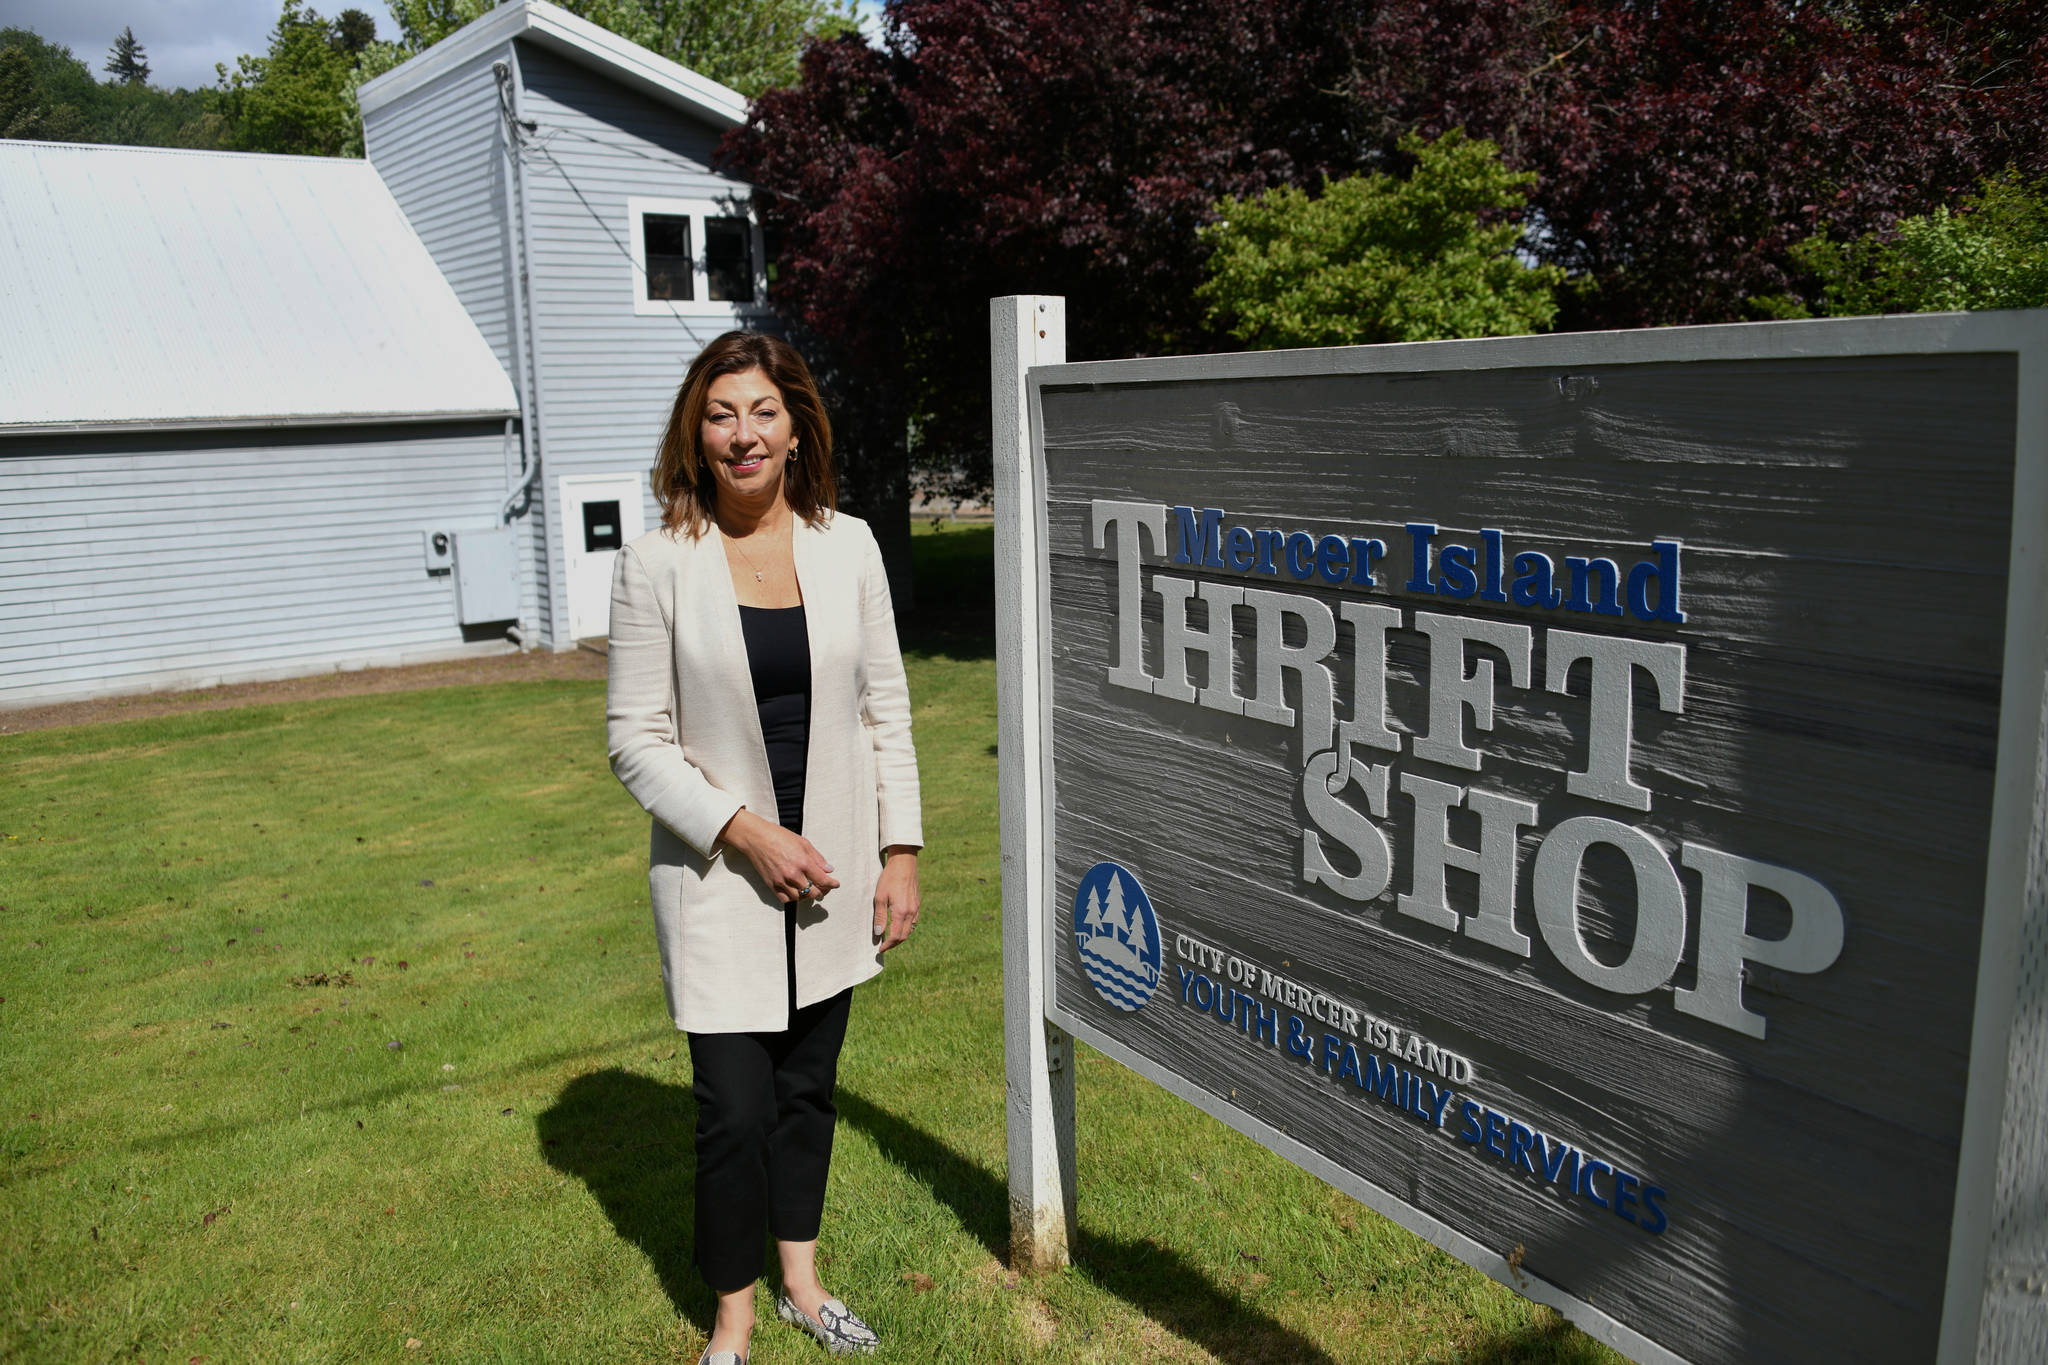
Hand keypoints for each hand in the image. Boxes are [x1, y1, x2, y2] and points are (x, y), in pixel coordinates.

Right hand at [717, 809, 839, 903]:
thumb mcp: (803, 843)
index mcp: (803, 862)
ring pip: (800, 898)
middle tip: (824, 888)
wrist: (757, 839)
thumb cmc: (779, 837)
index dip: (832, 884)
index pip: (823, 880)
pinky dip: (793, 898)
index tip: (835, 884)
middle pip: (813, 892)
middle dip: (822, 891)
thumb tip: (829, 870)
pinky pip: (785, 899)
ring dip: (808, 896)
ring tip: (811, 890)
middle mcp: (793, 874)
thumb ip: (817, 858)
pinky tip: (796, 892)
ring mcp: (781, 881)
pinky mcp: (771, 885)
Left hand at [873, 846, 919, 952]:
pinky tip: (900, 926)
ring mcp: (916, 908)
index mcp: (901, 912)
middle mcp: (911, 912)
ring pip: (910, 930)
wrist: (905, 863)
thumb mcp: (880, 897)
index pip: (895, 936)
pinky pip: (914, 922)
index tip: (880, 949)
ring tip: (890, 938)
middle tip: (884, 946)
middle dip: (894, 944)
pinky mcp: (917, 903)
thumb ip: (880, 916)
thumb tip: (878, 933)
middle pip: (904, 936)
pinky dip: (907, 928)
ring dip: (901, 937)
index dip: (887, 945)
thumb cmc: (889, 878)